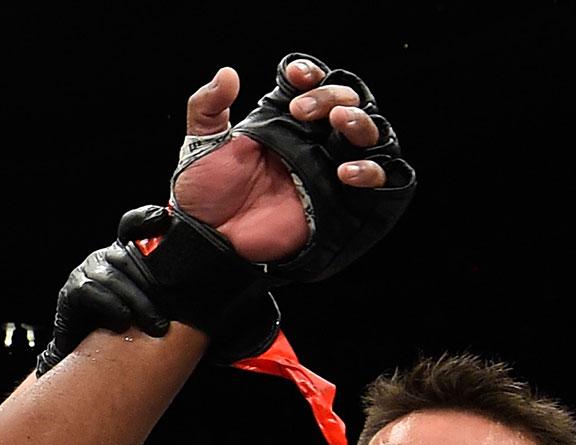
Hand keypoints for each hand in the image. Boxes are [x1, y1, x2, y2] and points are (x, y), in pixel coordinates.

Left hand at [36, 56, 410, 372]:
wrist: (206, 240)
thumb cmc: (204, 195)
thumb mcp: (201, 145)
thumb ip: (208, 106)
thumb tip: (227, 74)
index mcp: (285, 123)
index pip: (313, 86)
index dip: (311, 75)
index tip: (294, 76)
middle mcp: (311, 142)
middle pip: (345, 103)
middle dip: (332, 97)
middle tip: (301, 110)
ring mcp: (328, 170)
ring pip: (368, 135)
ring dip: (361, 122)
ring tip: (338, 122)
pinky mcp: (337, 202)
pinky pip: (374, 182)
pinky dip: (371, 172)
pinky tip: (347, 171)